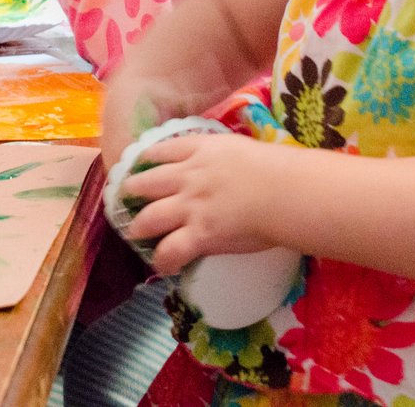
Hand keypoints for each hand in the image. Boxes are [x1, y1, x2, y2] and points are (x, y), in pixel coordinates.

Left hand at [117, 132, 276, 275]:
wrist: (286, 191)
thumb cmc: (278, 168)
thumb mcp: (242, 148)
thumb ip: (225, 157)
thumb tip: (228, 167)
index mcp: (201, 150)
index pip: (162, 150)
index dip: (146, 160)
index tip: (141, 166)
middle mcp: (188, 176)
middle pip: (146, 182)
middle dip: (133, 191)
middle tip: (128, 199)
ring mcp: (190, 206)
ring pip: (148, 218)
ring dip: (138, 227)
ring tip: (136, 233)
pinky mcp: (199, 234)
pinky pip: (170, 250)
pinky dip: (162, 260)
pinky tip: (162, 266)